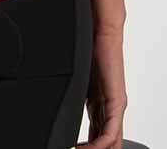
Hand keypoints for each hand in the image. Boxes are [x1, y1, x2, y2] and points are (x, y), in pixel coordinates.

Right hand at [78, 28, 126, 147]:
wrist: (101, 30)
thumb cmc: (89, 48)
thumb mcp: (75, 79)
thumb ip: (68, 93)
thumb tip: (49, 94)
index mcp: (99, 106)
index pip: (95, 138)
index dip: (85, 148)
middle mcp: (110, 110)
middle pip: (105, 144)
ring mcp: (115, 107)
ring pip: (110, 143)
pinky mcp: (117, 102)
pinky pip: (110, 134)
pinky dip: (99, 146)